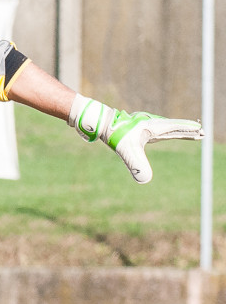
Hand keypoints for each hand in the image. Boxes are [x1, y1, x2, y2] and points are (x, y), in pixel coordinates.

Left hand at [68, 94, 202, 183]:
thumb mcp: (126, 151)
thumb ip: (135, 164)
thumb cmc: (115, 133)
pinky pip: (159, 130)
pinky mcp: (140, 129)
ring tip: (192, 133)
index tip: (199, 131)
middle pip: (174, 128)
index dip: (187, 131)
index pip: (174, 129)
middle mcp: (151, 125)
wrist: (101, 123)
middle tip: (201, 133)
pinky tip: (169, 135)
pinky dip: (169, 132)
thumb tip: (145, 180)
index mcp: (152, 128)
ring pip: (168, 128)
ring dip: (180, 131)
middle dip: (187, 131)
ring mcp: (146, 126)